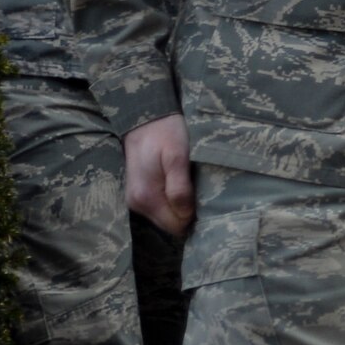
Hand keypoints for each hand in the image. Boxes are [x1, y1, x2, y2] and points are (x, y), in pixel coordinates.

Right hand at [125, 113, 193, 235]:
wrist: (145, 118)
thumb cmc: (165, 133)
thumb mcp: (177, 156)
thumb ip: (179, 188)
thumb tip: (186, 215)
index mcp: (146, 197)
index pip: (175, 226)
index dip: (193, 217)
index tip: (208, 202)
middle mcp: (137, 204)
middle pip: (170, 224)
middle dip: (188, 214)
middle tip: (204, 195)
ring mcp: (136, 200)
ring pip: (166, 217)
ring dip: (181, 208)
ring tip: (194, 188)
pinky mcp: (139, 194)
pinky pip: (161, 207)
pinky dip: (174, 202)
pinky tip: (184, 187)